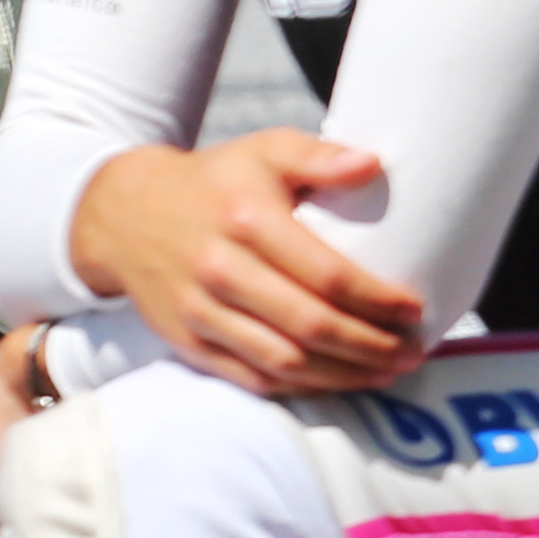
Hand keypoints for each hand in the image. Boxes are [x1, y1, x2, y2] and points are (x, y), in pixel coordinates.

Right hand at [68, 129, 425, 392]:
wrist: (123, 214)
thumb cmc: (212, 182)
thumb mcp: (261, 151)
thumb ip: (317, 155)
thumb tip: (373, 165)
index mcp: (245, 219)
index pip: (328, 275)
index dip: (379, 300)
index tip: (415, 310)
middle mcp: (219, 268)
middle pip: (312, 325)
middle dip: (372, 346)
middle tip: (411, 352)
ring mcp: (198, 309)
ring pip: (284, 360)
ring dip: (343, 374)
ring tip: (383, 371)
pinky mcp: (186, 339)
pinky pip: (250, 377)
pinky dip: (299, 386)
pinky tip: (332, 380)